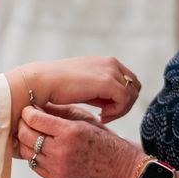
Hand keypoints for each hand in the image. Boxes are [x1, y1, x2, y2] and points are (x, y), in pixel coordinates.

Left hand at [17, 105, 142, 177]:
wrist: (119, 167)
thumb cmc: (102, 139)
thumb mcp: (83, 118)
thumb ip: (58, 111)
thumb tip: (36, 105)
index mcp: (69, 131)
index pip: (35, 120)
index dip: (28, 112)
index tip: (28, 108)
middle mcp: (61, 151)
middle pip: (26, 136)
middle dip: (22, 124)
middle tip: (26, 119)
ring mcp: (58, 168)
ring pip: (27, 152)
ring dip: (25, 140)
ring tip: (31, 132)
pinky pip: (34, 165)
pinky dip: (33, 154)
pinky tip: (39, 146)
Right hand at [22, 56, 140, 121]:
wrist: (43, 82)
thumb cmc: (59, 86)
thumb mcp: (85, 85)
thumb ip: (101, 90)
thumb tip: (113, 103)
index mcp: (107, 61)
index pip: (130, 81)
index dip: (123, 98)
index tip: (105, 109)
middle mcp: (111, 63)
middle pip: (135, 87)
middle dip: (124, 104)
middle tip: (106, 114)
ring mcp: (110, 71)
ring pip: (132, 95)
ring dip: (120, 109)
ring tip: (102, 116)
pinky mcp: (107, 82)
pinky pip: (125, 100)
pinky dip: (117, 112)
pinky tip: (101, 116)